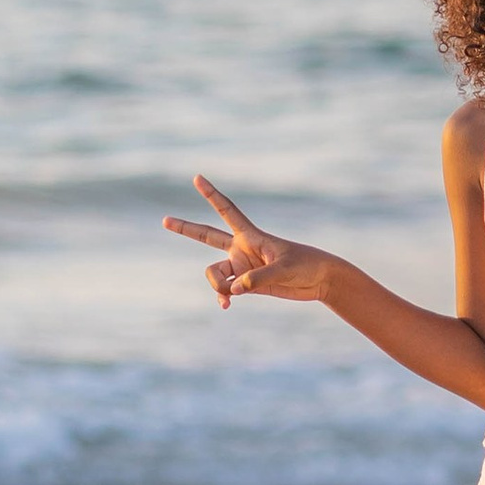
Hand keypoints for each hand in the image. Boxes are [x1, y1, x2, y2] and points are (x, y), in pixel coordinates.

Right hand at [163, 175, 332, 309]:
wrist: (320, 281)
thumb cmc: (306, 266)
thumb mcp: (283, 269)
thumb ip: (256, 279)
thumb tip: (233, 291)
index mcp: (251, 236)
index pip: (226, 210)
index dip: (211, 195)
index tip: (197, 178)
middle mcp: (241, 249)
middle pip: (207, 236)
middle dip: (185, 229)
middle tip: (164, 220)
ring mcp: (242, 267)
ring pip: (215, 275)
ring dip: (218, 286)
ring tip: (233, 296)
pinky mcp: (247, 285)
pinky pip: (224, 292)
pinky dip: (223, 298)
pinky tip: (227, 306)